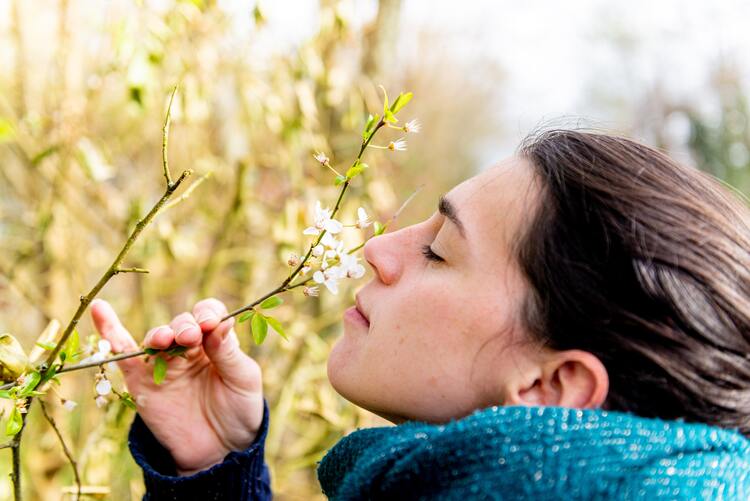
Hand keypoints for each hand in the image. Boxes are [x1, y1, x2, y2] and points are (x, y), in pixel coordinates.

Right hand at [90, 297, 263, 475]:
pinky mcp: (142, 383)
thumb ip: (230, 352)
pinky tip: (99, 309)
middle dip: (184, 326)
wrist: (219, 452)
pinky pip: (123, 355)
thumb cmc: (238, 411)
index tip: (210, 324)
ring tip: (167, 339)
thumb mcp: (244, 380)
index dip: (208, 313)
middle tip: (191, 336)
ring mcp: (164, 365)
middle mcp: (188, 348)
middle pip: (181, 323)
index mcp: (216, 342)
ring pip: (156, 338)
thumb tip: (223, 322)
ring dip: (160, 335)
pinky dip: (110, 332)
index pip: (209, 313)